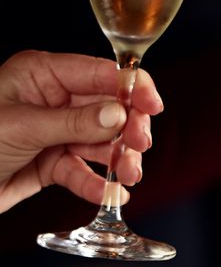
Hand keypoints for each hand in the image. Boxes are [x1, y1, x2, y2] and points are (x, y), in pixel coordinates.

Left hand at [0, 51, 159, 213]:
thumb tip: (119, 115)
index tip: (153, 107)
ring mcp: (53, 132)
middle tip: (138, 148)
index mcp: (42, 75)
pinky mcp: (50, 162)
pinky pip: (82, 170)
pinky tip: (110, 194)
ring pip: (101, 143)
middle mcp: (52, 100)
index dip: (131, 88)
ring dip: (118, 160)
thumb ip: (74, 121)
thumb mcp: (22, 127)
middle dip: (127, 130)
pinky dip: (97, 183)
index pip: (100, 73)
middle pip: (109, 110)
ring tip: (128, 176)